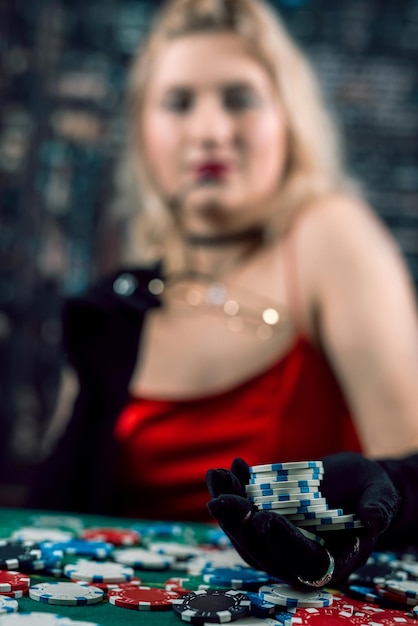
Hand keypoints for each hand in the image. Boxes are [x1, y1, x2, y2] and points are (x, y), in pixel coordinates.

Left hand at [206, 453, 399, 586]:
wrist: (351, 483)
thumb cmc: (370, 492)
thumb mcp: (380, 496)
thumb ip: (379, 508)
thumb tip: (373, 518)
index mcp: (327, 561)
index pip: (300, 560)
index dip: (280, 541)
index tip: (263, 517)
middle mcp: (295, 557)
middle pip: (261, 551)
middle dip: (239, 524)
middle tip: (223, 500)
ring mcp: (275, 540)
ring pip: (243, 532)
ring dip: (227, 506)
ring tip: (218, 476)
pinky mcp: (262, 519)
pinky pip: (242, 512)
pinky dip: (234, 490)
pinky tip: (234, 466)